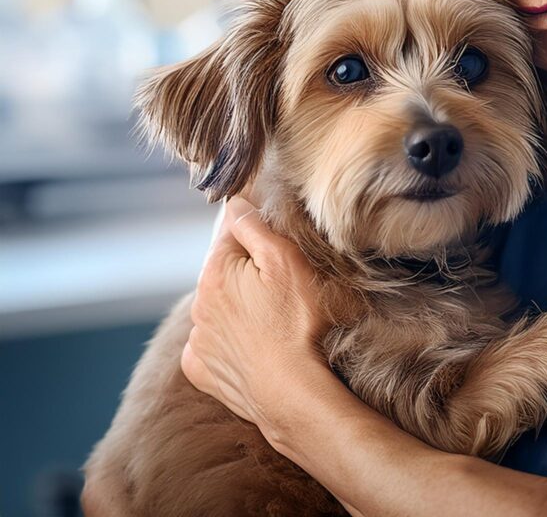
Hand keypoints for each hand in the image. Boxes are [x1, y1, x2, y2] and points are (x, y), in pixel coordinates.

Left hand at [182, 195, 332, 440]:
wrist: (294, 394)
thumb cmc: (298, 323)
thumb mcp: (286, 261)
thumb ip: (255, 227)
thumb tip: (234, 203)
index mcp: (215, 272)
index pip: (232, 232)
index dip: (257, 231)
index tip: (279, 240)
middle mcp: (198, 305)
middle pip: (224, 271)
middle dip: (247, 270)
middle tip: (283, 283)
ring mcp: (198, 341)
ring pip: (218, 307)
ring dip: (237, 304)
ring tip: (273, 317)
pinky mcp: (202, 371)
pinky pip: (212, 343)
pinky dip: (229, 338)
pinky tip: (255, 342)